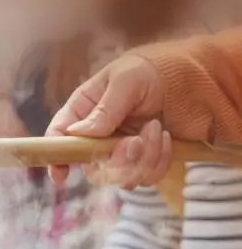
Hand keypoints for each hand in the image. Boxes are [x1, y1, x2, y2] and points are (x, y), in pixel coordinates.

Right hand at [46, 52, 171, 188]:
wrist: (192, 78)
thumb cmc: (153, 70)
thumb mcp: (127, 79)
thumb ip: (104, 108)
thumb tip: (76, 134)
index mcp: (84, 111)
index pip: (59, 138)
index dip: (56, 158)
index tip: (61, 174)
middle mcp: (98, 136)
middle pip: (92, 167)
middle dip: (115, 161)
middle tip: (134, 141)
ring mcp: (121, 152)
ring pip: (121, 177)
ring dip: (143, 158)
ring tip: (156, 128)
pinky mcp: (144, 161)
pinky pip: (146, 177)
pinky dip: (159, 161)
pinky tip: (166, 137)